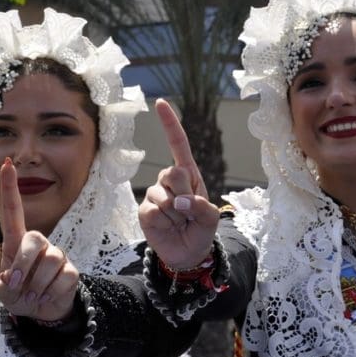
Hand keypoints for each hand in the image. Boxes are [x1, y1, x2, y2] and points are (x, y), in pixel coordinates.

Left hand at [0, 158, 78, 322]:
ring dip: (36, 285)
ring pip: (50, 261)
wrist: (41, 312)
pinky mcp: (71, 271)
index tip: (6, 164)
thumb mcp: (5, 293)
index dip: (10, 187)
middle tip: (16, 284)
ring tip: (31, 296)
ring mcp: (57, 256)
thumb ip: (5, 286)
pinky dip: (50, 293)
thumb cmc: (20, 294)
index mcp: (17, 242)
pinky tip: (46, 298)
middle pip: (34, 238)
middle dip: (23, 263)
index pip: (13, 211)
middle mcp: (39, 244)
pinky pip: (63, 278)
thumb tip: (12, 277)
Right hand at [139, 99, 219, 268]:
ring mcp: (155, 194)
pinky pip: (154, 211)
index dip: (169, 124)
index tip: (160, 102)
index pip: (177, 144)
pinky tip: (167, 227)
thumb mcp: (210, 218)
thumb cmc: (200, 230)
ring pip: (164, 197)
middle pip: (174, 173)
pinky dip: (165, 222)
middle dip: (185, 195)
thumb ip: (201, 207)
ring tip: (179, 222)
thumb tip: (181, 202)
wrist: (187, 254)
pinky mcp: (144, 210)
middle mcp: (169, 180)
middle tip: (188, 212)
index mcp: (188, 174)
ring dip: (176, 214)